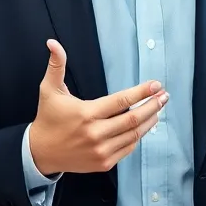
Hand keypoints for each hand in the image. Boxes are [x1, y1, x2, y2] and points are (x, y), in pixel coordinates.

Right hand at [27, 39, 168, 175]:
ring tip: (158, 109)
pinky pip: (128, 148)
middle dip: (152, 106)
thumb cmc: (48, 119)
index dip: (141, 92)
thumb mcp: (49, 90)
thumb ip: (56, 65)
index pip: (121, 101)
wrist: (41, 153)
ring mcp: (101, 150)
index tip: (156, 85)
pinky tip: (144, 126)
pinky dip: (138, 136)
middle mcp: (96, 133)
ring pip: (134, 135)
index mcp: (86, 114)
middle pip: (133, 119)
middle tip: (164, 96)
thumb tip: (53, 43)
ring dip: (149, 121)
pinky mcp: (104, 163)